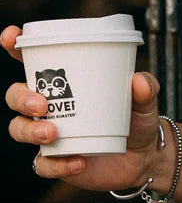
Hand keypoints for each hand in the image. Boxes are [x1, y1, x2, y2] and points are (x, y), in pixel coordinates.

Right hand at [2, 24, 167, 193]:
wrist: (144, 157)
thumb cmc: (137, 119)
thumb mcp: (145, 101)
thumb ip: (146, 88)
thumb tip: (138, 81)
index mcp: (62, 82)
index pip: (30, 61)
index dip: (14, 47)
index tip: (10, 37)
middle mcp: (48, 107)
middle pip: (15, 96)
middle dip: (22, 98)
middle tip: (43, 104)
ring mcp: (47, 135)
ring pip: (19, 129)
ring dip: (30, 130)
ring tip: (54, 133)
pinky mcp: (55, 162)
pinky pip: (44, 165)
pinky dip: (58, 165)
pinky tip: (78, 162)